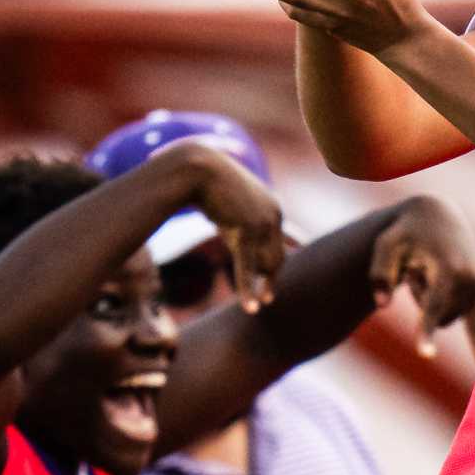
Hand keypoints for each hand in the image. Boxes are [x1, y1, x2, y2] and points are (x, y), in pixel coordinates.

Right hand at [165, 140, 285, 312]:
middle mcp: (274, 216)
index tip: (269, 279)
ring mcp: (262, 224)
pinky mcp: (246, 232)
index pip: (278, 243)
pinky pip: (247, 267)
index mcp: (273, 208)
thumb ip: (239, 221)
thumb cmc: (207, 182)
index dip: (273, 263)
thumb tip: (240, 239)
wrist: (196, 166)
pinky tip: (251, 307)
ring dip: (260, 287)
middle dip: (270, 278)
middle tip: (268, 299)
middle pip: (276, 256)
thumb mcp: (229, 204)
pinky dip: (248, 289)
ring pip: (265, 265)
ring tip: (259, 305)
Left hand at [370, 196, 474, 363]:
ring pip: (448, 317)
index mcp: (449, 268)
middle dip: (421, 300)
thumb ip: (379, 274)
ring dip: (433, 302)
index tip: (426, 356)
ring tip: (429, 270)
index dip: (425, 332)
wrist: (437, 214)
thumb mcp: (385, 245)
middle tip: (415, 268)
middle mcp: (469, 278)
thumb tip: (381, 305)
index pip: (433, 307)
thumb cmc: (406, 231)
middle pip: (437, 317)